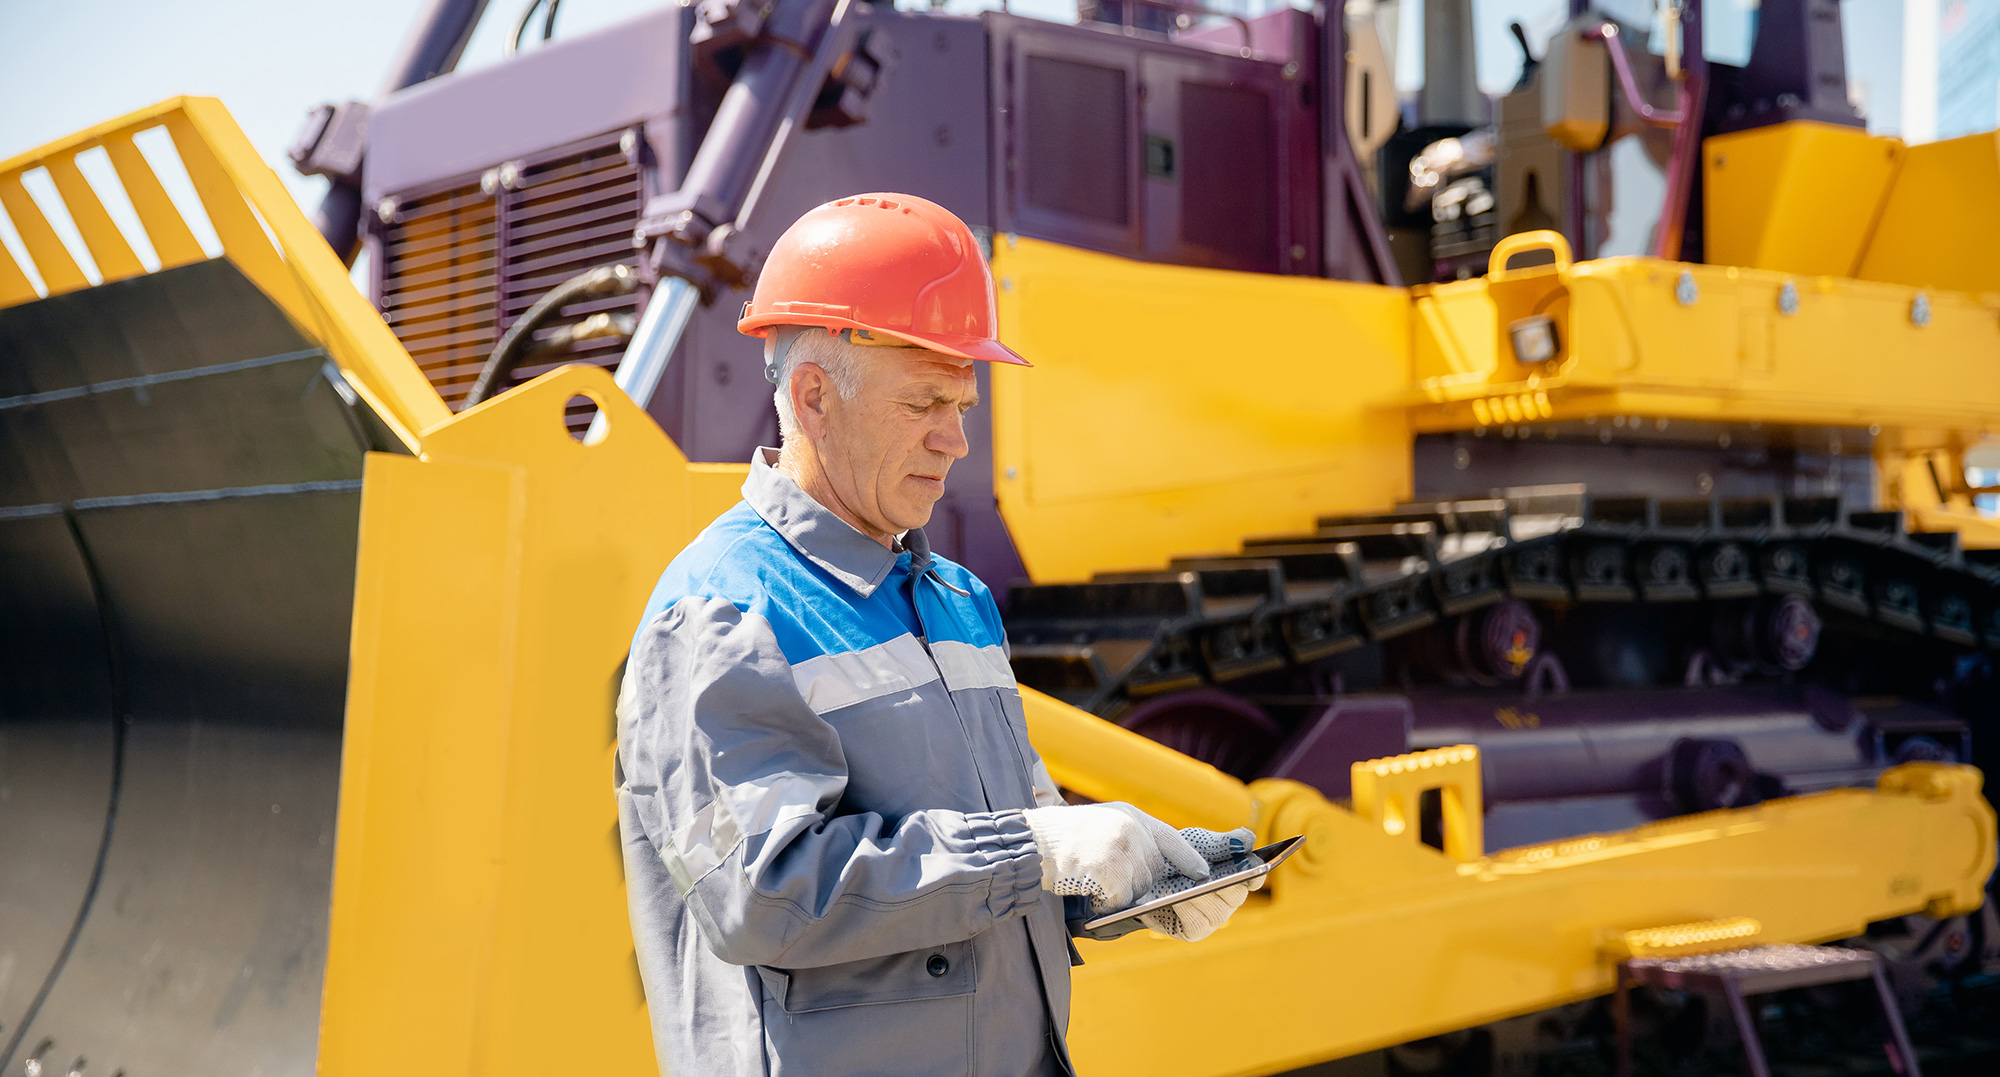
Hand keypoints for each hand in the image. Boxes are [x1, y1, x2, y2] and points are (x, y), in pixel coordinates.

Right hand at [1022, 803, 1210, 910]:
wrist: (1032, 843)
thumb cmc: (1064, 839)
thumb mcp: (1101, 824)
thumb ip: (1130, 837)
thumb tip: (1156, 867)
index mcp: (1130, 815)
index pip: (1170, 837)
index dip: (1188, 858)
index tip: (1203, 874)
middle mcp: (1130, 829)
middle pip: (1152, 871)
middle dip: (1134, 882)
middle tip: (1105, 877)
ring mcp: (1121, 848)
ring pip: (1137, 888)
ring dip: (1116, 893)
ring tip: (1090, 877)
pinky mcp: (1108, 870)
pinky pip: (1118, 899)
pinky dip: (1103, 901)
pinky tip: (1085, 887)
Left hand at [1138, 824, 1260, 940]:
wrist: (1144, 876)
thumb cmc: (1177, 859)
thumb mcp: (1198, 844)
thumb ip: (1222, 842)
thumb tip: (1248, 839)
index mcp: (1235, 876)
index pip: (1255, 877)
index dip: (1256, 874)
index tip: (1253, 870)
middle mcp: (1229, 899)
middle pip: (1236, 895)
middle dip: (1224, 884)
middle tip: (1210, 875)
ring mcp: (1213, 917)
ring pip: (1217, 912)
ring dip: (1202, 897)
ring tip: (1189, 886)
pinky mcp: (1194, 931)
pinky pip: (1197, 925)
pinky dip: (1187, 911)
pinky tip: (1177, 900)